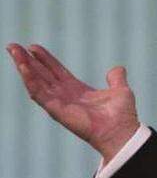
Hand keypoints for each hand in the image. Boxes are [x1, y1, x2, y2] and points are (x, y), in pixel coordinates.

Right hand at [6, 43, 139, 161]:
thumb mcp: (120, 90)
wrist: (121, 132)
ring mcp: (59, 103)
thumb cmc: (122, 116)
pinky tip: (23, 67)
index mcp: (77, 90)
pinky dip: (30, 80)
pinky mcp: (56, 110)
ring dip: (24, 66)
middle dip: (27, 60)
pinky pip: (39, 93)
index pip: (56, 71)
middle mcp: (65, 96)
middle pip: (42, 74)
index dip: (45, 59)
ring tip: (14, 51)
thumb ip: (116, 78)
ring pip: (36, 82)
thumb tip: (118, 68)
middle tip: (13, 46)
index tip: (33, 47)